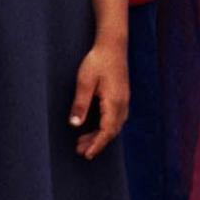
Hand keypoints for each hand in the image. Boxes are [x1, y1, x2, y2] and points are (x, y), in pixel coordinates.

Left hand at [67, 40, 129, 159]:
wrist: (112, 45)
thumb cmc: (98, 61)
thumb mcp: (85, 81)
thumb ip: (80, 104)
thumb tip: (75, 124)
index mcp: (114, 102)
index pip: (107, 131)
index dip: (97, 144)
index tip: (87, 154)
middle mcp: (122, 104)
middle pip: (111, 131)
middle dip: (96, 143)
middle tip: (80, 150)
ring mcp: (124, 101)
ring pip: (114, 126)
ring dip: (100, 136)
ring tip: (83, 142)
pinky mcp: (122, 97)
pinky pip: (115, 119)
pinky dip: (105, 128)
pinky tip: (94, 128)